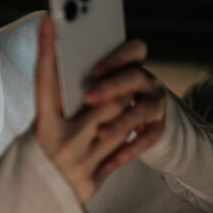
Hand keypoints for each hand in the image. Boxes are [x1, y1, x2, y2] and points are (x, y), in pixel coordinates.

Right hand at [32, 14, 133, 203]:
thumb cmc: (27, 166)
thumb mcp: (36, 136)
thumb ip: (57, 114)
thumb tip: (86, 89)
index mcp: (41, 129)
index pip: (46, 80)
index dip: (48, 48)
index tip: (50, 19)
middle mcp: (62, 145)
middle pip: (105, 102)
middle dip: (115, 90)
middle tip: (117, 78)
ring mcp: (81, 165)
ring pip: (119, 126)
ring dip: (123, 116)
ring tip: (122, 108)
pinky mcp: (94, 182)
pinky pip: (119, 154)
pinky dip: (121, 143)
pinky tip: (120, 136)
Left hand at [85, 39, 166, 170]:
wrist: (112, 135)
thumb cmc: (93, 104)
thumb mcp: (91, 86)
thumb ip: (80, 78)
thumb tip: (55, 68)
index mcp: (129, 63)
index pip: (132, 50)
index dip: (116, 58)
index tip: (94, 70)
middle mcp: (146, 80)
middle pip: (135, 77)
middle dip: (112, 86)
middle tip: (88, 97)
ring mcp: (154, 104)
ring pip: (142, 110)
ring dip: (121, 121)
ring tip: (99, 133)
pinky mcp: (157, 128)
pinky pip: (147, 140)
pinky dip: (128, 151)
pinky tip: (108, 162)